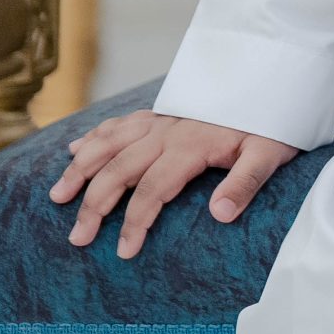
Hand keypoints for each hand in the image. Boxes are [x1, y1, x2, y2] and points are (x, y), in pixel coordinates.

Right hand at [48, 109, 299, 258]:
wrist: (277, 81)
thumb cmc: (273, 123)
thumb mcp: (270, 154)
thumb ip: (246, 183)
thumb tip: (220, 215)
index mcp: (191, 146)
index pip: (152, 190)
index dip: (135, 223)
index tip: (124, 252)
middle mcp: (168, 131)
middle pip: (119, 169)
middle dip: (94, 205)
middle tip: (77, 238)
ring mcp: (162, 120)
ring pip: (109, 143)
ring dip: (81, 168)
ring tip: (57, 196)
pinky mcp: (163, 113)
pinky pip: (120, 122)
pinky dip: (95, 136)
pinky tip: (75, 149)